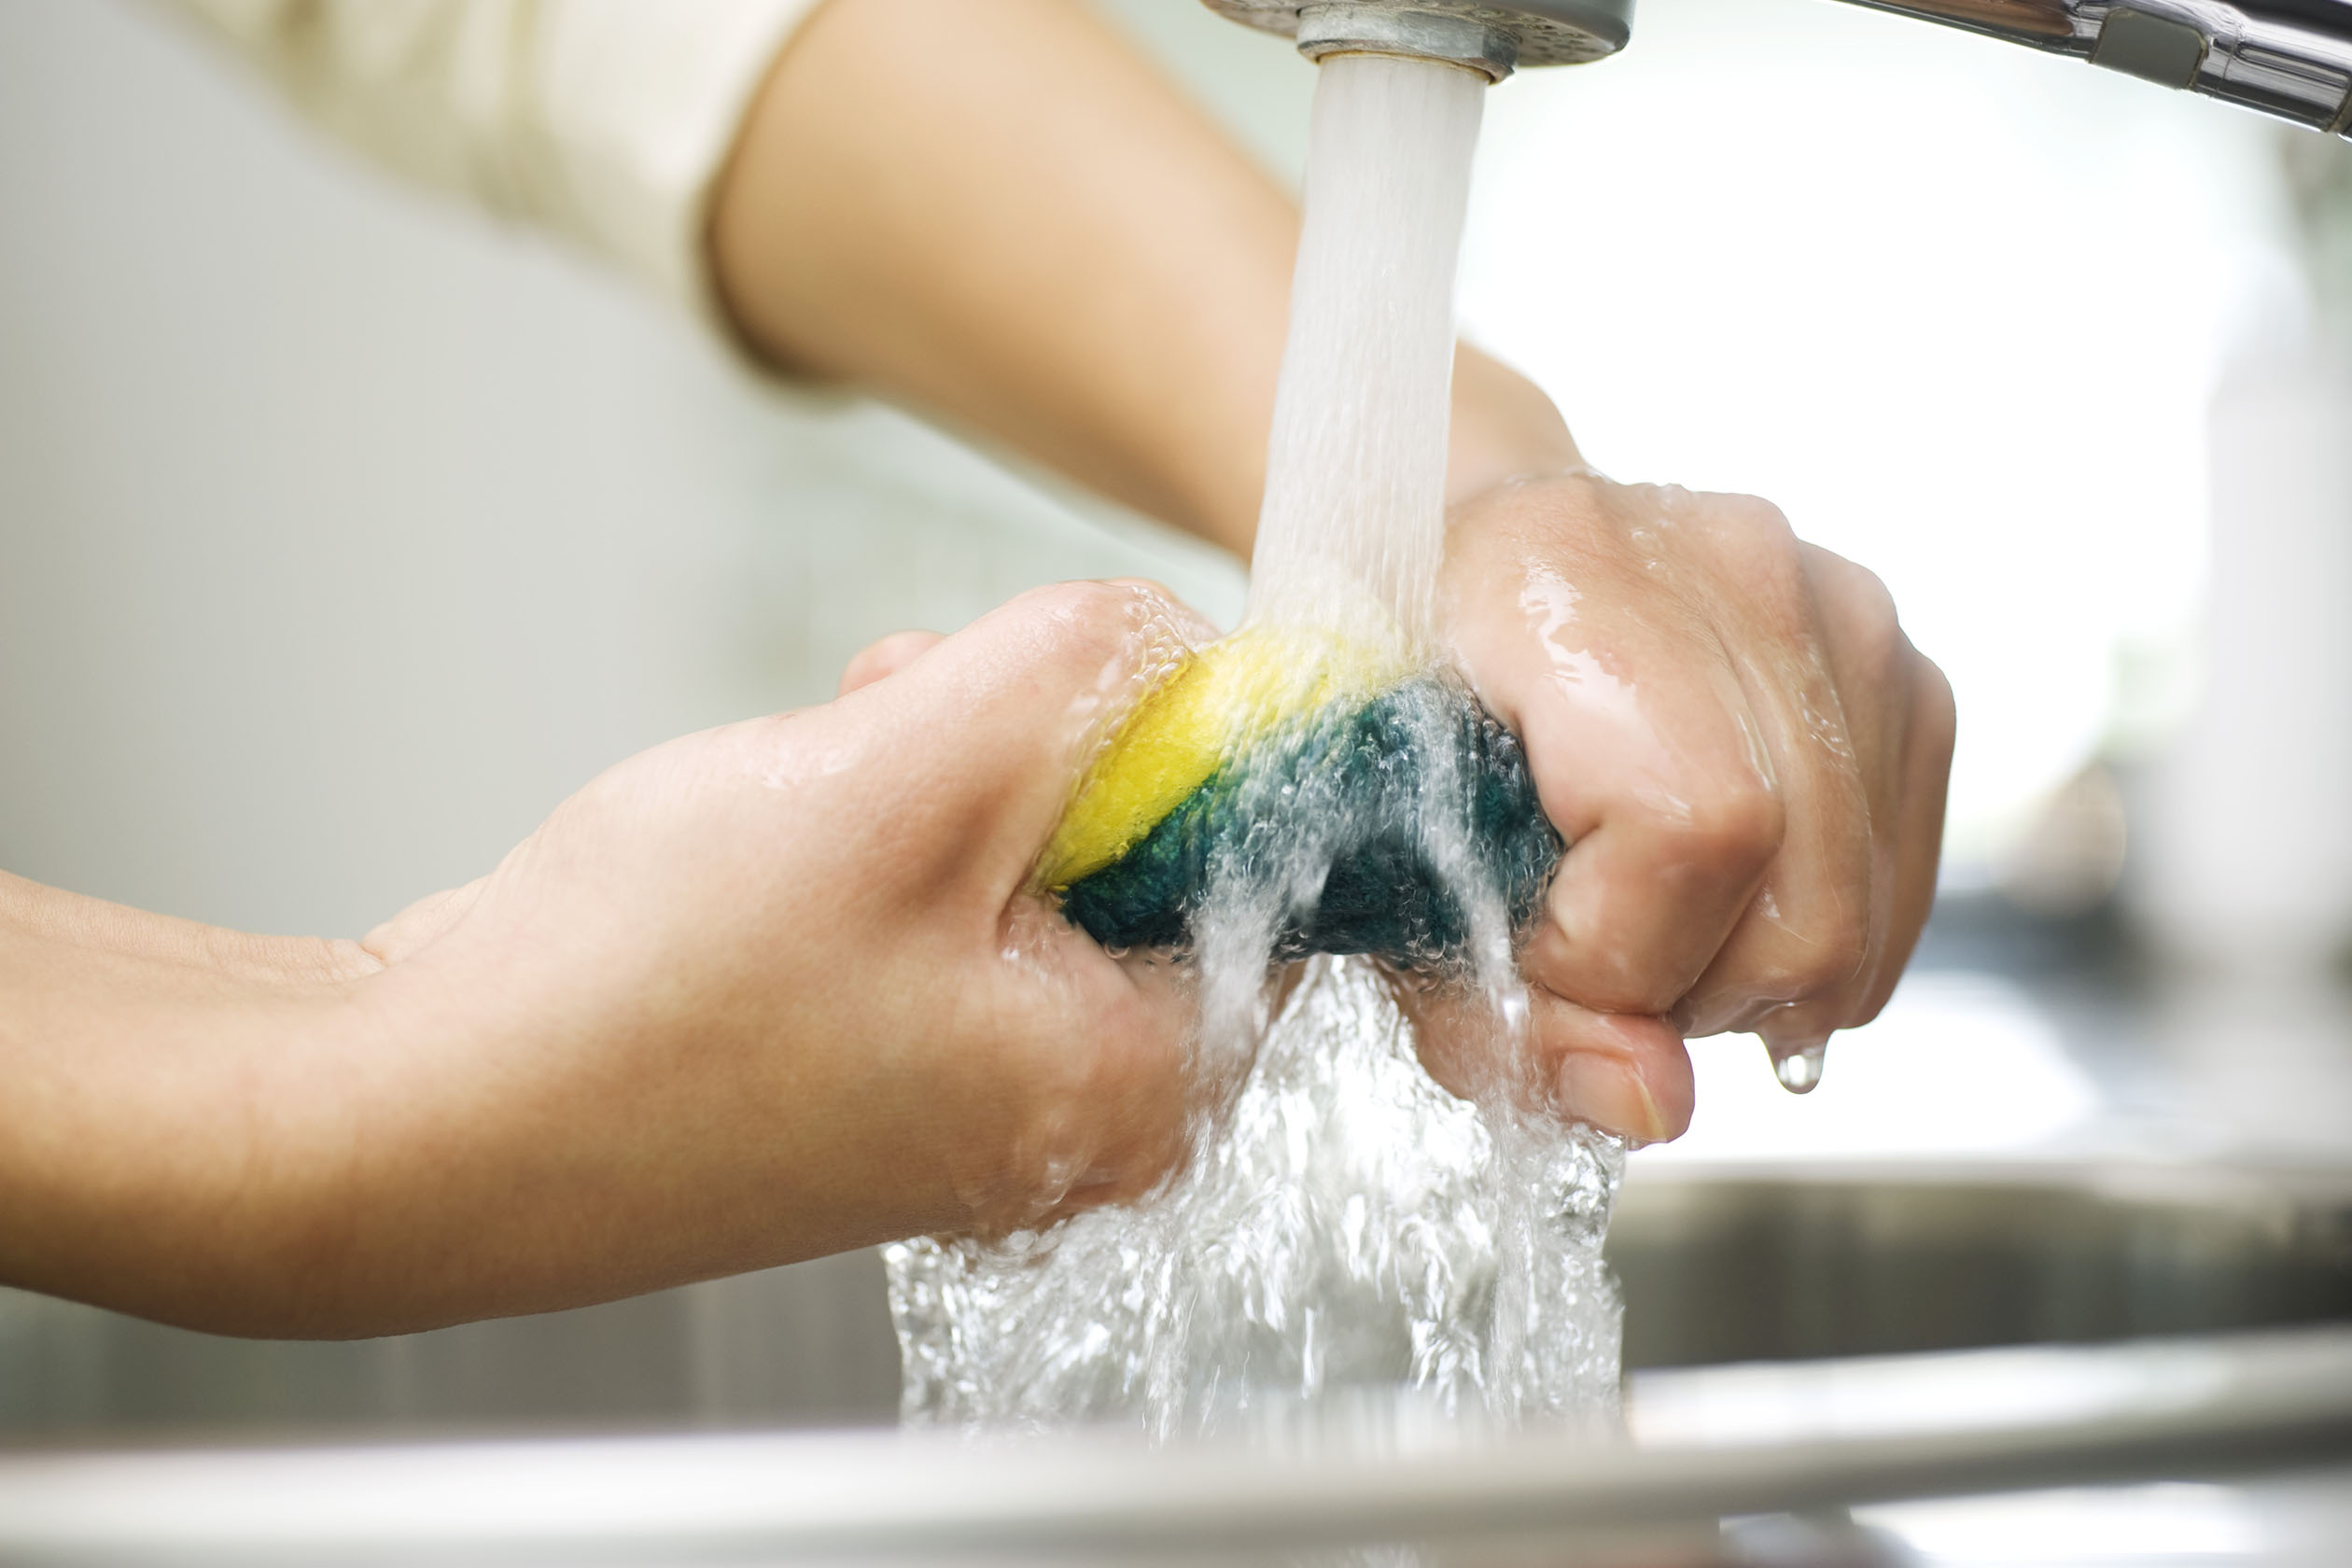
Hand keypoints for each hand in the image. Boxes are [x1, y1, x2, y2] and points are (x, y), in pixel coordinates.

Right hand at [4, 582, 1203, 1336]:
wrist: (421, 1115)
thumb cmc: (641, 999)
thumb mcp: (902, 774)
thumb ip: (1080, 673)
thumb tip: (1174, 635)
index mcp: (1139, 1082)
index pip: (1275, 868)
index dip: (1187, 731)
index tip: (1078, 673)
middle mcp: (1073, 1112)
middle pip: (1148, 850)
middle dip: (1038, 742)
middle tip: (925, 704)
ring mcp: (969, 1095)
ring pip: (1033, 857)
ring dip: (947, 764)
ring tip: (834, 750)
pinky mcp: (878, 1061)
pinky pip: (943, 900)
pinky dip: (886, 825)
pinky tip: (793, 806)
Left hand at [1413, 470, 1954, 1143]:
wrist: (1461, 560)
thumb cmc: (1398, 703)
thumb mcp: (1376, 862)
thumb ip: (1490, 1006)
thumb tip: (1650, 1104)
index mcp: (1568, 572)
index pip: (1693, 828)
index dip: (1612, 949)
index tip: (1528, 944)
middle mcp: (1736, 567)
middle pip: (1803, 897)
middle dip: (1685, 997)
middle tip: (1588, 963)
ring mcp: (1842, 610)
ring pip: (1863, 913)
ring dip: (1745, 983)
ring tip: (1641, 926)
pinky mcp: (1902, 667)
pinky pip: (1898, 886)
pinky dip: (1808, 945)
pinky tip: (1711, 905)